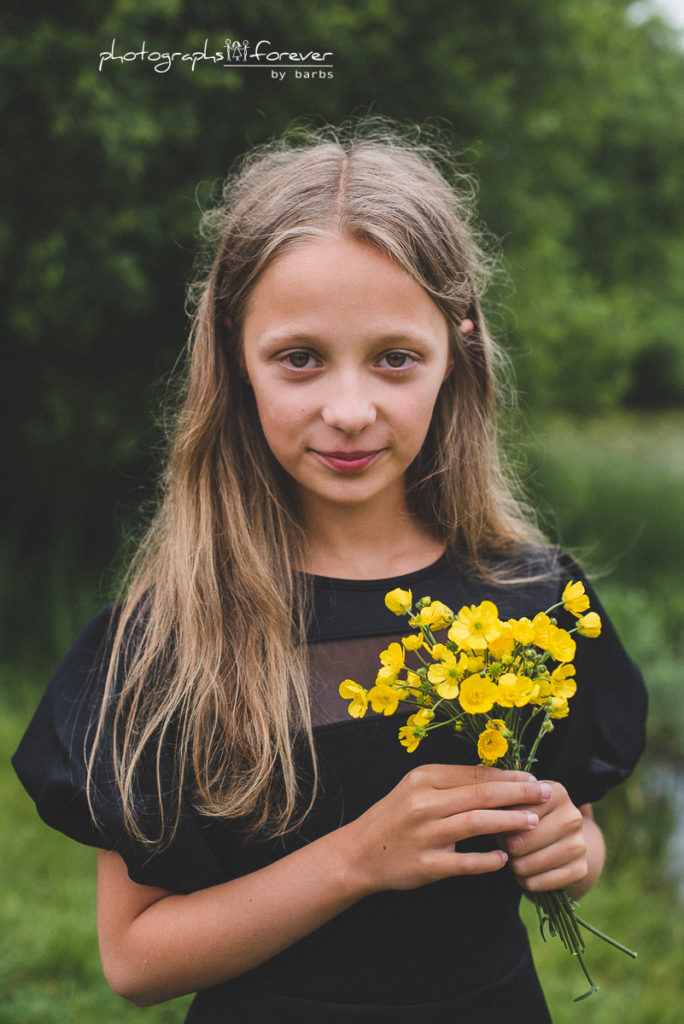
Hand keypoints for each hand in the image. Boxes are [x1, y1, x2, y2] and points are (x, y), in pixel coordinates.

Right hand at [343, 763, 551, 894]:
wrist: (359, 852)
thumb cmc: (394, 816)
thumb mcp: (417, 788)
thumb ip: (452, 783)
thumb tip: (497, 777)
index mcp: (424, 778)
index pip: (475, 774)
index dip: (508, 776)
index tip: (533, 777)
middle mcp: (424, 803)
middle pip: (482, 794)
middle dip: (519, 793)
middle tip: (546, 792)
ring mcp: (425, 835)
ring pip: (477, 823)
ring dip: (510, 821)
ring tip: (535, 821)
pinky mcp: (426, 865)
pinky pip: (464, 862)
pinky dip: (487, 861)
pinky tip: (504, 859)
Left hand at [499, 781, 589, 892]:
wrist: (565, 840)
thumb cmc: (531, 816)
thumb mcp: (519, 802)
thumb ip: (503, 801)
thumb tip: (489, 810)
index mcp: (555, 793)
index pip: (513, 815)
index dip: (500, 825)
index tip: (501, 825)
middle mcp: (571, 817)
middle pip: (518, 843)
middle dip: (506, 847)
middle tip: (506, 844)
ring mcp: (578, 845)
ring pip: (525, 865)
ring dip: (514, 865)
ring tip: (516, 857)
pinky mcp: (580, 870)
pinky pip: (536, 883)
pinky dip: (525, 881)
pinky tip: (527, 873)